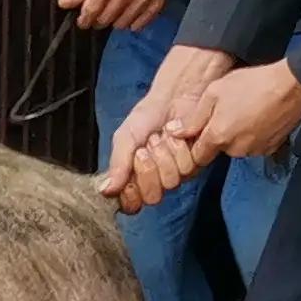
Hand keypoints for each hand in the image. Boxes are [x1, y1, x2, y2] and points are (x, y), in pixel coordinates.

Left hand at [60, 0, 177, 30]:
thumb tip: (65, 3)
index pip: (92, 7)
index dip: (84, 18)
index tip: (81, 21)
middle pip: (105, 18)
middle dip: (97, 19)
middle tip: (97, 13)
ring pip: (120, 24)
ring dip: (113, 20)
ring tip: (112, 11)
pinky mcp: (155, 4)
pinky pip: (138, 24)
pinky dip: (131, 22)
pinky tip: (127, 14)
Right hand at [98, 43, 232, 208]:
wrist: (175, 97)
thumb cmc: (149, 115)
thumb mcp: (125, 137)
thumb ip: (117, 164)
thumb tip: (105, 190)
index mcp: (135, 177)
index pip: (131, 203)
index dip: (131, 195)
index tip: (129, 180)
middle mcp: (156, 180)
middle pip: (153, 196)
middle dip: (148, 170)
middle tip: (145, 149)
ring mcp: (176, 173)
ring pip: (171, 182)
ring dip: (164, 156)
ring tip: (161, 138)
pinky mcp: (195, 164)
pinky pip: (187, 169)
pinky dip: (178, 150)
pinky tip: (176, 136)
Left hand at [184, 61, 300, 162]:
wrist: (292, 86)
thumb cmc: (251, 84)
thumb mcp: (214, 93)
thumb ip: (194, 117)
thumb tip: (174, 132)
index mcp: (218, 137)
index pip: (197, 156)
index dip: (195, 144)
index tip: (198, 130)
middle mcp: (235, 150)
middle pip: (218, 150)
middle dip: (217, 135)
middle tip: (225, 111)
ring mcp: (255, 151)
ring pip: (236, 148)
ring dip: (236, 135)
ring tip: (244, 110)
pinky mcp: (271, 148)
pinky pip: (254, 145)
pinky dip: (253, 135)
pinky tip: (258, 116)